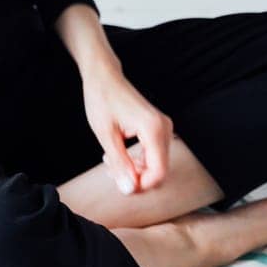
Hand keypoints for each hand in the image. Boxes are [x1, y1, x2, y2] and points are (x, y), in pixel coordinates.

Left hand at [80, 63, 172, 195]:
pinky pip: (154, 154)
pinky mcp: (158, 128)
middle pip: (159, 171)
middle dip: (137, 179)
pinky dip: (138, 161)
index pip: (158, 172)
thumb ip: (119, 164)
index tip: (120, 184)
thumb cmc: (102, 100)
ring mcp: (163, 127)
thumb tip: (129, 189)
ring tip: (111, 163)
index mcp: (154, 129)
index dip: (141, 186)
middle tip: (112, 173)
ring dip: (135, 171)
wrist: (104, 77)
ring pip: (156, 164)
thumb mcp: (106, 135)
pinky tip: (118, 156)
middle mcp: (164, 128)